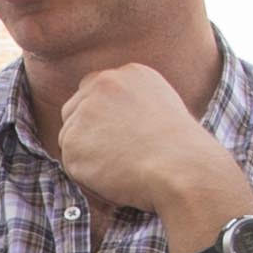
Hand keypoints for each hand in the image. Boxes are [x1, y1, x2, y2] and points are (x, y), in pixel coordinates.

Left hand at [43, 61, 252, 239]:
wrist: (181, 168)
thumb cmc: (182, 152)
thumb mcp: (164, 111)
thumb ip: (134, 107)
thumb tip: (116, 125)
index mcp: (131, 73)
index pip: (95, 89)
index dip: (100, 116)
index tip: (113, 135)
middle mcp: (104, 84)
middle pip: (74, 110)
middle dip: (87, 134)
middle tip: (115, 157)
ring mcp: (85, 111)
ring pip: (71, 138)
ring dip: (89, 157)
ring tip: (124, 169)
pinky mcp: (73, 141)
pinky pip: (71, 164)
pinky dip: (88, 177)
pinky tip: (115, 179)